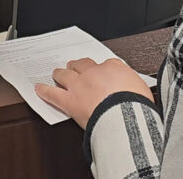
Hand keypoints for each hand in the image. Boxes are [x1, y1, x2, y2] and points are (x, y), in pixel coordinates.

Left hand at [35, 57, 152, 127]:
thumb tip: (135, 90)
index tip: (101, 74)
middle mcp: (94, 72)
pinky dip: (44, 90)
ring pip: (65, 74)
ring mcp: (80, 85)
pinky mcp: (69, 100)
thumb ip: (134, 85)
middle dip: (77, 65)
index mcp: (114, 68)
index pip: (106, 64)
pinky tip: (39, 89)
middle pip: (82, 64)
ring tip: (57, 73)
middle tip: (74, 66)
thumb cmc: (136, 106)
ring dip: (60, 73)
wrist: (125, 117)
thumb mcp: (143, 90)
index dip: (101, 69)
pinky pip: (52, 94)